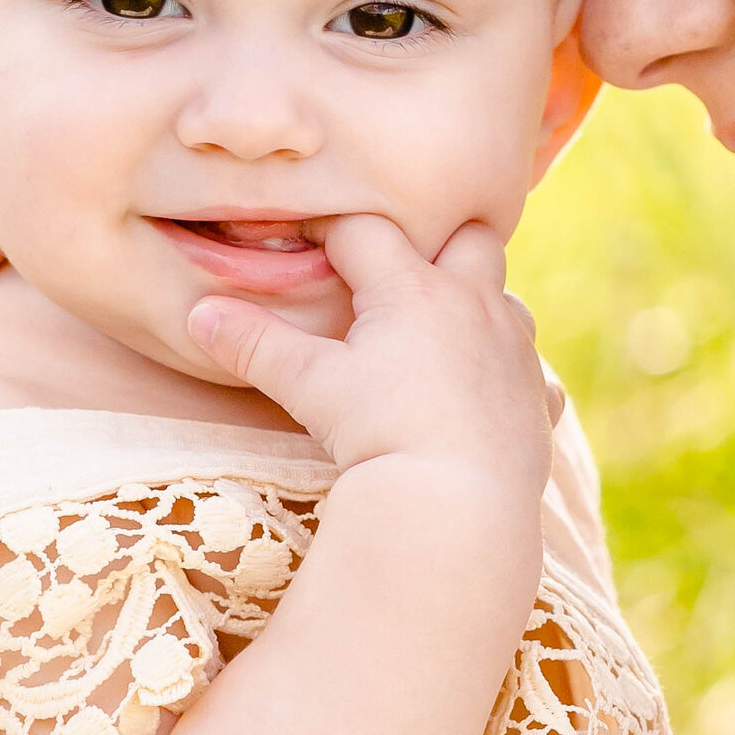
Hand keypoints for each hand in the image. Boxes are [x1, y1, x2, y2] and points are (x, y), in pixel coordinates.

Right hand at [184, 213, 553, 508]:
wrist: (458, 503)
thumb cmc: (381, 433)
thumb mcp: (309, 386)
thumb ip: (255, 345)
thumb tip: (198, 315)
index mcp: (413, 288)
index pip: (368, 231)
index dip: (334, 232)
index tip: (311, 242)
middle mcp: (473, 304)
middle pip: (470, 238)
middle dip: (439, 244)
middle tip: (401, 275)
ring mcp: (513, 349)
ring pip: (506, 300)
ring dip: (478, 308)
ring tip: (444, 336)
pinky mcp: (535, 397)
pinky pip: (533, 372)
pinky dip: (511, 376)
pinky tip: (490, 396)